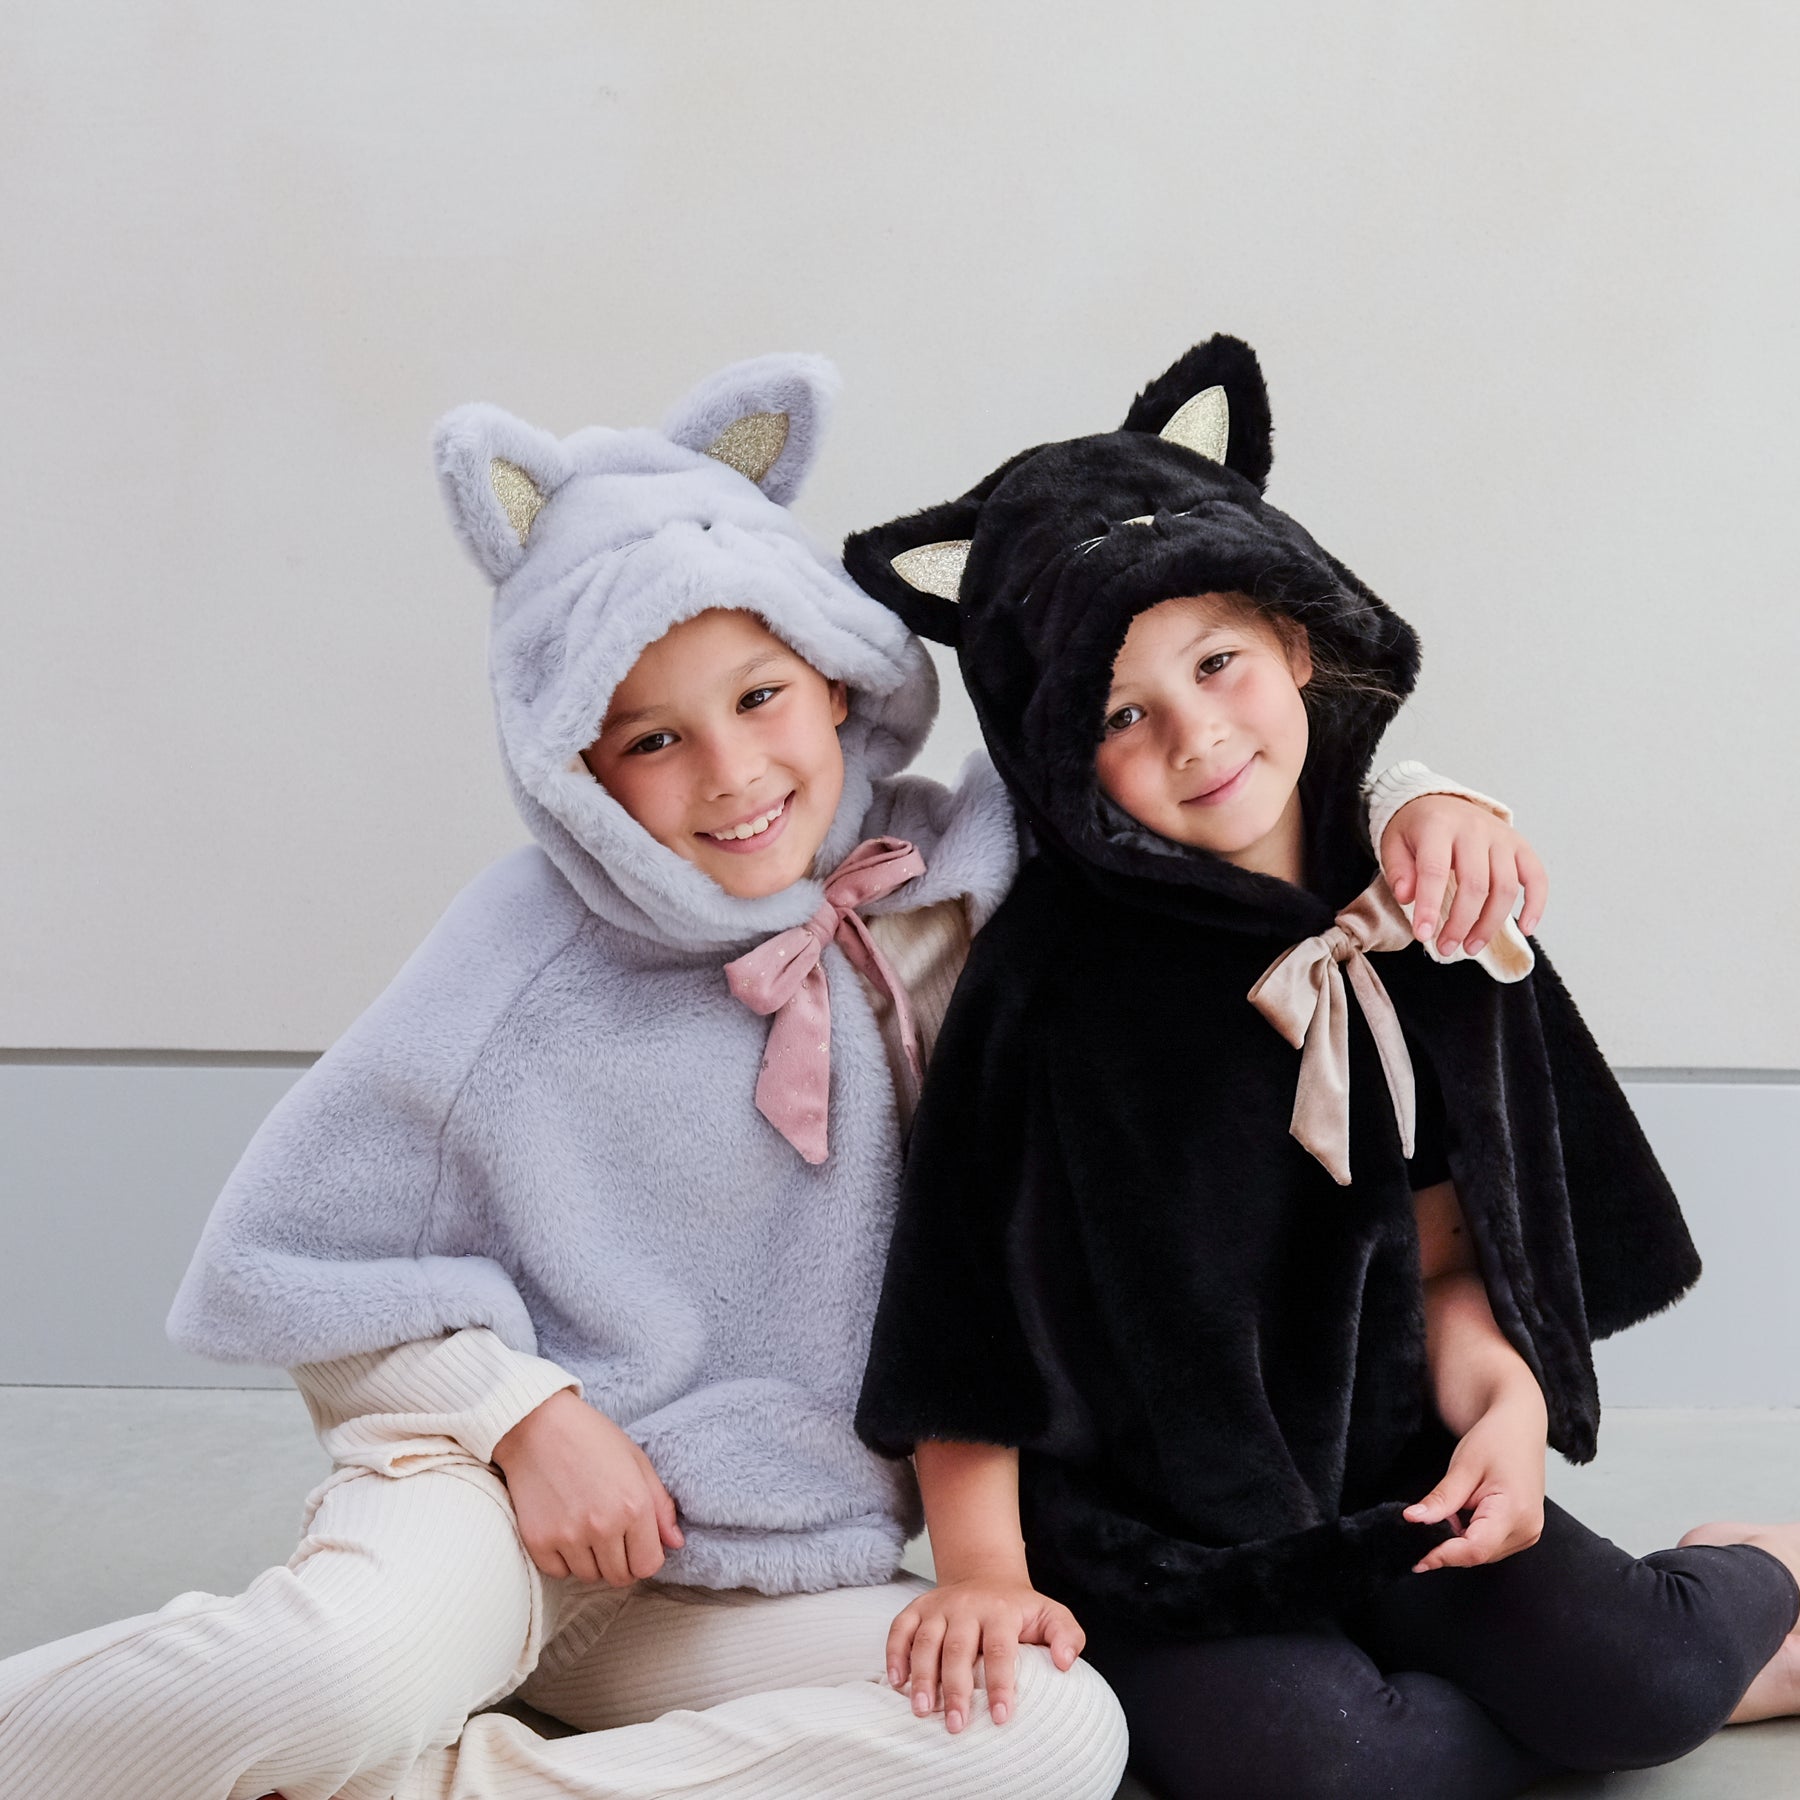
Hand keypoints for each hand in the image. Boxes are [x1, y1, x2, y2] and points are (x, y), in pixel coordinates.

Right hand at [491, 1388, 683, 1584]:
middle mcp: (602, 1527)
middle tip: (610, 1533)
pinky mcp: (538, 1542)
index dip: (645, 1556)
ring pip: (589, 1576)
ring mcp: (568, 1537)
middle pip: (620, 1577)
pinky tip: (563, 1528)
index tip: (636, 1542)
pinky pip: (559, 1573)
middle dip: (620, 1561)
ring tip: (585, 1525)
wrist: (537, 1425)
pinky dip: (563, 1559)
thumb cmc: (591, 1438)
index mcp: (633, 1506)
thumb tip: (676, 1543)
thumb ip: (660, 1505)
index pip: (648, 1565)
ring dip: (592, 1560)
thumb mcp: (636, 1461)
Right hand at [887, 1573, 1084, 1733]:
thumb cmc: (1019, 1609)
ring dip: (922, 1677)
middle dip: (955, 1689)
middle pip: (957, 1649)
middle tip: (955, 1725)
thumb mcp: (1051, 1614)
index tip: (1001, 1716)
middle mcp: (966, 1605)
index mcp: (1000, 1610)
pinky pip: (900, 1628)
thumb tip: (1065, 1663)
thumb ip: (1066, 1635)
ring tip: (922, 1711)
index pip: (1000, 1650)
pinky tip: (897, 1682)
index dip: (1000, 1684)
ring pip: (925, 1641)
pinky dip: (895, 1653)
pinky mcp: (918, 1608)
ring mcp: (939, 1606)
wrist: (986, 1576)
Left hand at [1379, 795, 1547, 958]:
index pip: (1435, 870)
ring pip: (1505, 886)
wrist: (1440, 800)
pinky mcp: (1520, 845)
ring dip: (1490, 923)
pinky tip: (1525, 929)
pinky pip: (1536, 876)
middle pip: (1475, 884)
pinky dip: (1536, 905)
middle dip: (1461, 923)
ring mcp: (1501, 836)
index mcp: (1438, 826)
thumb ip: (1398, 870)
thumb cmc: (1416, 828)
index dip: (1430, 906)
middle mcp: (1474, 829)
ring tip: (1471, 946)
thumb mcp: (1393, 843)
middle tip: (1446, 947)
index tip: (1424, 934)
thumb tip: (1408, 897)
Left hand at [1404, 1382, 1547, 1571]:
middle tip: (1426, 1521)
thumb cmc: (1496, 1440)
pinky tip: (1461, 1514)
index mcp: (1514, 1512)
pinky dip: (1470, 1535)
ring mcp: (1528, 1532)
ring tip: (1450, 1508)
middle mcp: (1527, 1529)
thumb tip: (1413, 1520)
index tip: (1416, 1559)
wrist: (1520, 1427)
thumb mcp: (1463, 1467)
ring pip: (1482, 1553)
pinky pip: (1490, 1544)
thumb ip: (1440, 1499)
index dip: (1443, 1555)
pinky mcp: (1523, 1531)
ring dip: (1458, 1540)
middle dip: (1447, 1544)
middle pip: (1477, 1554)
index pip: (1474, 1549)